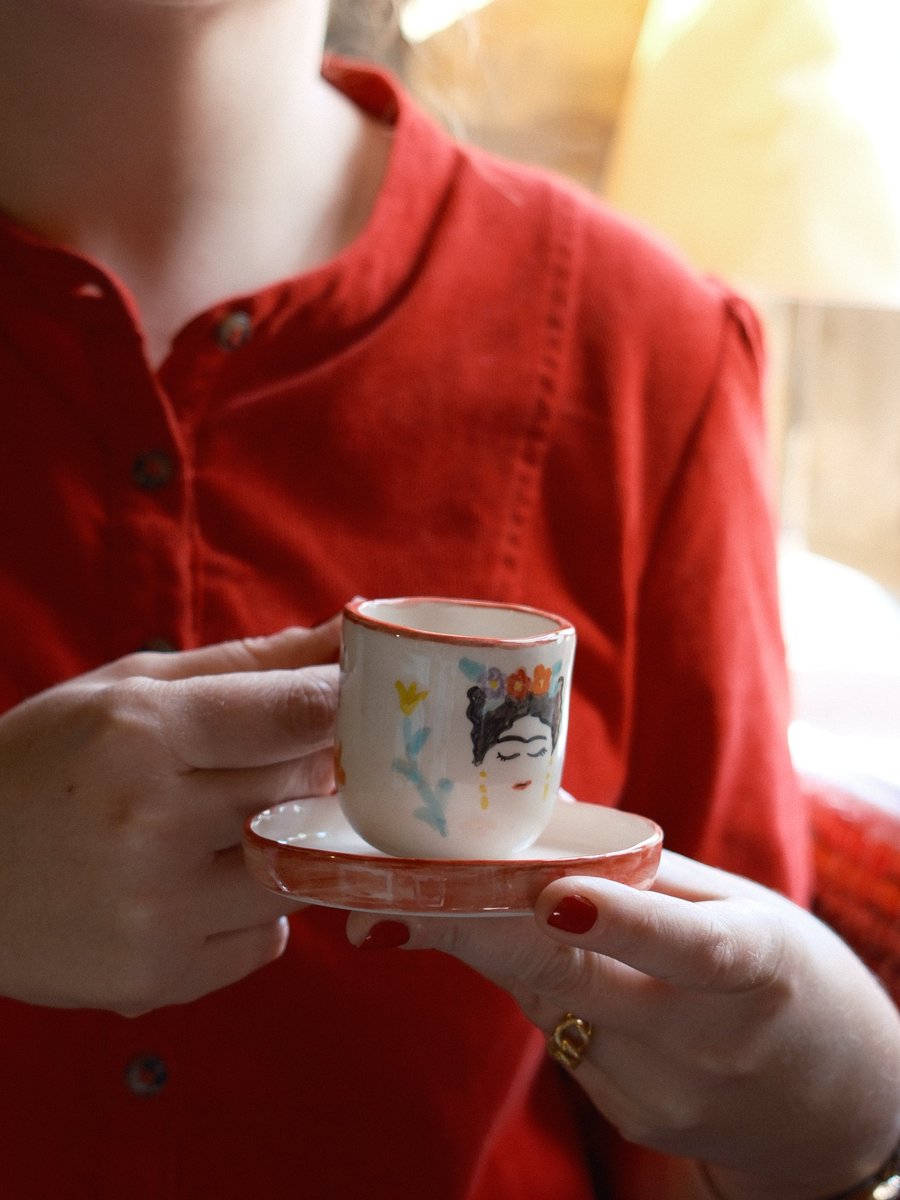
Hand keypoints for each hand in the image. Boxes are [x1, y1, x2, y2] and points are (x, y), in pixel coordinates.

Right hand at [0, 620, 339, 1014]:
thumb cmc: (39, 765)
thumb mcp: (125, 689)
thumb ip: (246, 664)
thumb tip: (346, 635)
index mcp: (140, 730)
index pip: (297, 710)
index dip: (342, 704)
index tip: (356, 704)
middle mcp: (151, 820)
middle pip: (305, 787)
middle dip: (311, 772)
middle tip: (277, 764)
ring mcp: (156, 908)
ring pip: (299, 867)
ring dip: (287, 844)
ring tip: (227, 827)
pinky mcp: (158, 978)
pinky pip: (268, 939)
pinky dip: (255, 910)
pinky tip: (202, 885)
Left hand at [346, 849, 899, 1199]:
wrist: (833, 1103)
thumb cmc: (784, 976)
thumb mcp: (745, 907)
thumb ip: (647, 870)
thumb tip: (538, 809)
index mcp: (757, 967)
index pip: (688, 945)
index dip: (620, 921)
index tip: (552, 898)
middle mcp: (707, 1041)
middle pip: (573, 981)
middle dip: (474, 933)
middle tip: (389, 902)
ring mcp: (664, 1094)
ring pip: (549, 1004)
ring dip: (500, 948)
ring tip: (471, 906)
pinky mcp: (633, 1120)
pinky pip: (562, 1035)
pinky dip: (543, 990)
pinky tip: (561, 967)